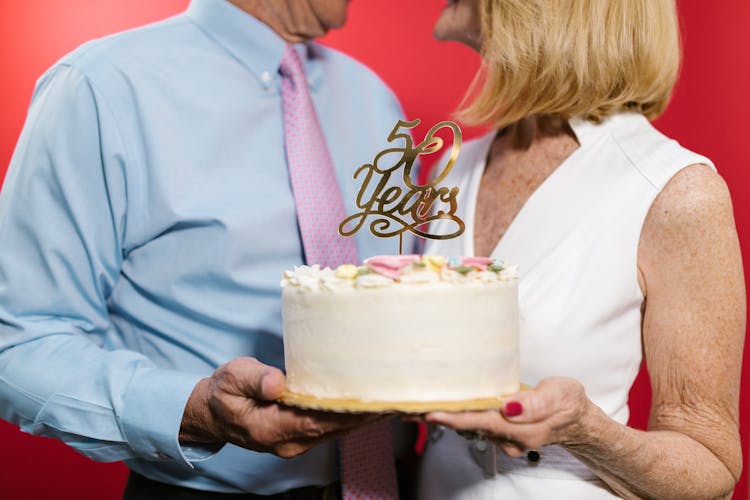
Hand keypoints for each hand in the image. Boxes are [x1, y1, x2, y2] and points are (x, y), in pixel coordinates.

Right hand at [180, 357, 383, 457]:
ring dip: (367, 418)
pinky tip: (376, 407)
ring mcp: (298, 442)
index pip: (315, 421)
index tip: (371, 401)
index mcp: (270, 428)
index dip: (345, 411)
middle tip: (398, 399)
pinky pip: (335, 428)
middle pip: (335, 428)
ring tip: (397, 401)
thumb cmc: (223, 393)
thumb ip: (254, 379)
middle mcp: (289, 442)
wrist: (213, 415)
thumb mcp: (231, 378)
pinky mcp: (304, 436)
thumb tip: (277, 383)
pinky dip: (357, 418)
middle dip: (367, 415)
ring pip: (339, 430)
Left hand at [424, 377, 592, 456]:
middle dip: (439, 418)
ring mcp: (503, 437)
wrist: (576, 419)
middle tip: (408, 408)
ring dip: (443, 416)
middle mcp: (508, 437)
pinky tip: (439, 407)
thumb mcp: (558, 395)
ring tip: (415, 405)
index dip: (455, 418)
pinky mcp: (499, 431)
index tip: (431, 413)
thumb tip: (508, 407)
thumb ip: (533, 403)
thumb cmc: (567, 402)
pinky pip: (473, 423)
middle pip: (468, 426)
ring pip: (468, 426)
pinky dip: (455, 415)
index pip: (481, 421)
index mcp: (521, 428)